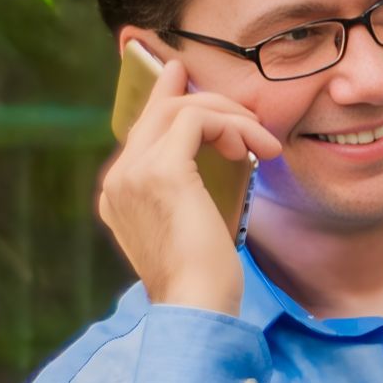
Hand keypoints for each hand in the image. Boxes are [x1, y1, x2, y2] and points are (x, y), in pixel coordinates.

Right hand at [97, 56, 281, 314]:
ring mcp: (134, 172)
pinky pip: (198, 119)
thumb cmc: (205, 280)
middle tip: (250, 117)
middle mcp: (118, 179)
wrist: (196, 308)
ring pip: (180, 109)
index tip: (182, 74)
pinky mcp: (162, 171)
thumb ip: (192, 192)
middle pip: (159, 112)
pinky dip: (232, 126)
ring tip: (264, 145)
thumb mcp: (195, 227)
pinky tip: (254, 149)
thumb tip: (223, 154)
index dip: (164, 97)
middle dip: (208, 101)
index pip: (141, 130)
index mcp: (120, 194)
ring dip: (231, 118)